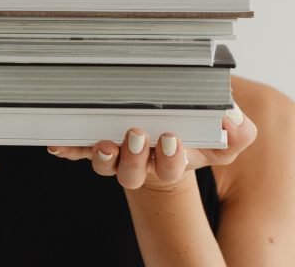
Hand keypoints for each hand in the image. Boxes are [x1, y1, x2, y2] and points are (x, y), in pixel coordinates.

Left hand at [47, 103, 256, 191]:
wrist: (166, 137)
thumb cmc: (193, 135)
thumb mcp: (220, 137)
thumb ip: (236, 133)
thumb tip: (235, 122)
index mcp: (170, 163)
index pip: (170, 169)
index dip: (170, 159)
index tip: (172, 140)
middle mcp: (140, 164)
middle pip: (132, 173)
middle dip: (134, 158)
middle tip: (139, 134)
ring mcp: (117, 155)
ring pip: (106, 164)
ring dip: (103, 155)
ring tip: (104, 142)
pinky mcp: (96, 144)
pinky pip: (79, 150)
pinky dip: (69, 149)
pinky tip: (58, 144)